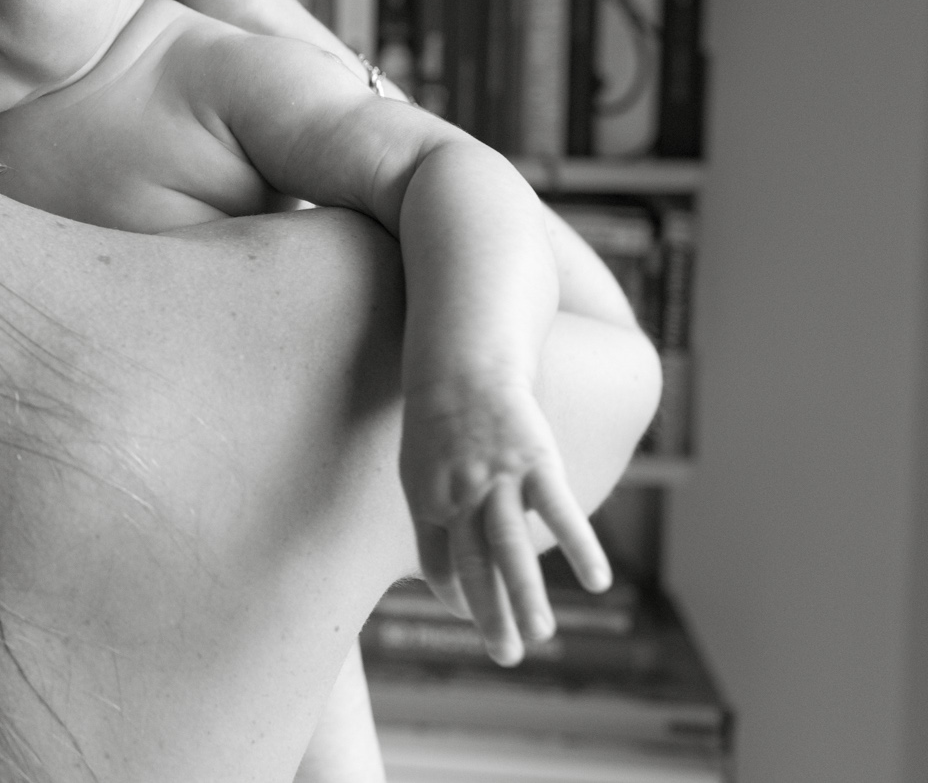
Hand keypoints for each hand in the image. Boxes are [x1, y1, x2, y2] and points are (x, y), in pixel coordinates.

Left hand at [401, 376, 612, 665]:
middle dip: (491, 615)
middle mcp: (458, 497)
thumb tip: (447, 548)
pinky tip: (597, 582)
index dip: (457, 595)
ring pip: (511, 548)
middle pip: (475, 566)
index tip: (474, 615)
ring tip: (541, 636)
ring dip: (526, 595)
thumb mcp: (418, 465)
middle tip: (507, 656)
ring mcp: (496, 480)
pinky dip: (579, 548)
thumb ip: (435, 510)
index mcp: (426, 501)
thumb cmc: (440, 416)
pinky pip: (557, 511)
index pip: (440, 565)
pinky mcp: (533, 461)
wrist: (461, 361)